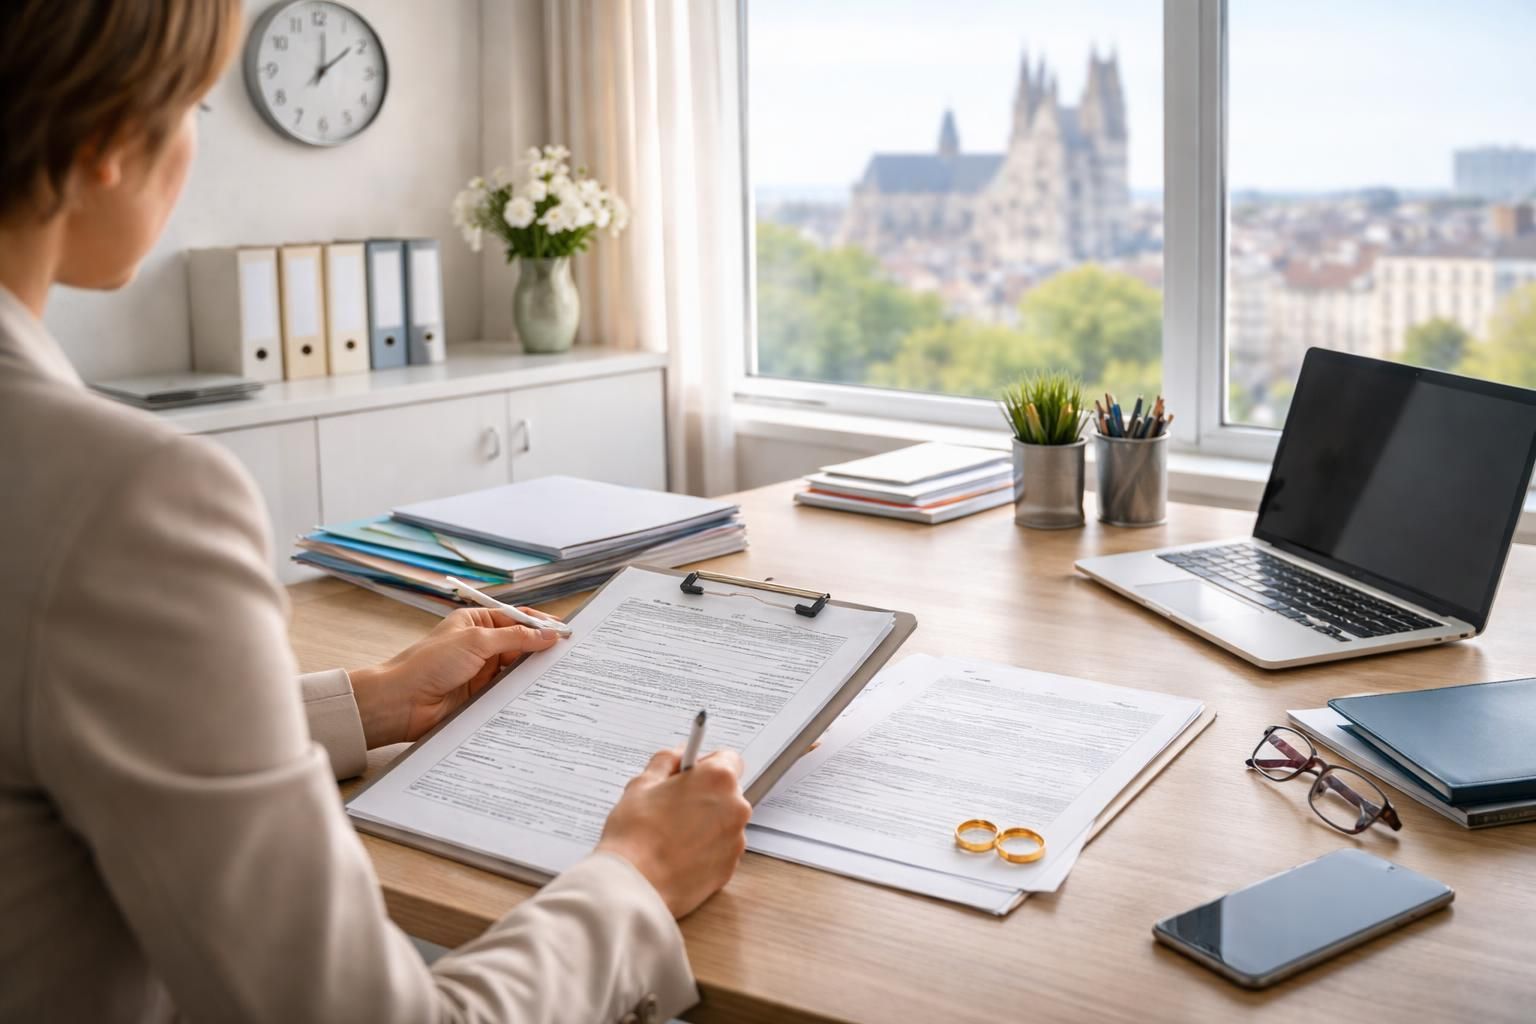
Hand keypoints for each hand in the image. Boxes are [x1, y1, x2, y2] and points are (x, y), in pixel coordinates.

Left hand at [349, 607, 561, 746]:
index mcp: (476, 623)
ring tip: (559, 675)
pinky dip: (522, 691)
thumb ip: (515, 638)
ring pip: (516, 669)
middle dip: (541, 648)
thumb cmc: (429, 664)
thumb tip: (548, 634)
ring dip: (532, 672)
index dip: (541, 624)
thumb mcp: (476, 641)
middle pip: (520, 644)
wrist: (402, 703)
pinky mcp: (481, 695)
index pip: (516, 619)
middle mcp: (480, 645)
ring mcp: (481, 671)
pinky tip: (538, 693)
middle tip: (569, 655)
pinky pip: (508, 691)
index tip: (566, 633)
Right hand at [596, 748, 752, 917]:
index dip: (705, 764)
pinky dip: (704, 848)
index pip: (728, 758)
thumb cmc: (636, 835)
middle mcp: (735, 807)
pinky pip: (720, 849)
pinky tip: (677, 853)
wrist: (635, 884)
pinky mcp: (729, 867)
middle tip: (673, 805)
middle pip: (726, 791)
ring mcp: (735, 840)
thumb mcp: (642, 783)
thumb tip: (676, 756)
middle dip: (704, 794)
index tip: (691, 772)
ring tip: (671, 834)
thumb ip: (666, 761)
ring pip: (723, 822)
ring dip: (705, 823)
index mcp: (718, 779)